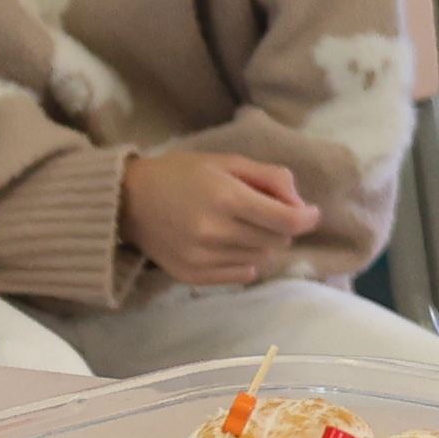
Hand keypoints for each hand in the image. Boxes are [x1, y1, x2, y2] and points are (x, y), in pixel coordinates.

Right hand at [124, 149, 319, 287]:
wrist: (128, 200)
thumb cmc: (182, 174)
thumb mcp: (228, 161)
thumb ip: (270, 177)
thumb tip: (300, 203)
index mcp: (226, 198)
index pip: (287, 221)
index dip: (307, 217)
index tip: (310, 212)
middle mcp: (215, 232)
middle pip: (277, 241)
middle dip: (282, 226)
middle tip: (265, 212)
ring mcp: (202, 258)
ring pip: (261, 258)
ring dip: (263, 243)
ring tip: (242, 225)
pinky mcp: (192, 276)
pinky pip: (241, 274)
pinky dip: (245, 260)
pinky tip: (230, 244)